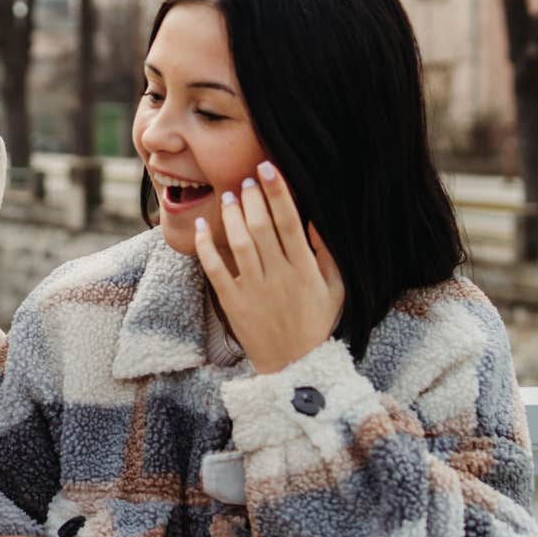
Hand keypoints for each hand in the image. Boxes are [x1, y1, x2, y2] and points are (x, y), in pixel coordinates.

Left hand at [196, 162, 345, 374]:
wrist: (295, 366)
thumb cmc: (316, 323)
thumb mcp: (335, 289)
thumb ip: (327, 255)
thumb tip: (315, 220)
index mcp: (305, 269)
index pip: (291, 222)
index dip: (278, 193)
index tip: (268, 170)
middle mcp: (279, 276)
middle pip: (263, 227)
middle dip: (253, 198)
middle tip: (246, 178)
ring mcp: (254, 290)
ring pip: (240, 244)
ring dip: (233, 216)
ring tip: (230, 195)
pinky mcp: (233, 304)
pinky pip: (215, 270)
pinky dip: (206, 247)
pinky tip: (202, 226)